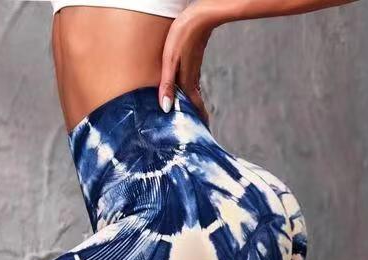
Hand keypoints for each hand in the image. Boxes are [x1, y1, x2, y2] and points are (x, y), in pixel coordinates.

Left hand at [158, 5, 216, 124]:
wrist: (200, 15)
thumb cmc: (183, 35)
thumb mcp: (170, 60)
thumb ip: (167, 84)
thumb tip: (166, 108)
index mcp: (188, 82)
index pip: (195, 109)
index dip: (199, 123)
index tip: (201, 136)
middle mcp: (193, 79)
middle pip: (195, 104)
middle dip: (195, 119)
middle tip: (194, 133)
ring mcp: (194, 70)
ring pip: (193, 94)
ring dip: (191, 106)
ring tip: (187, 118)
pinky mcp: (193, 62)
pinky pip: (192, 83)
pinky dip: (189, 93)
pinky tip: (183, 93)